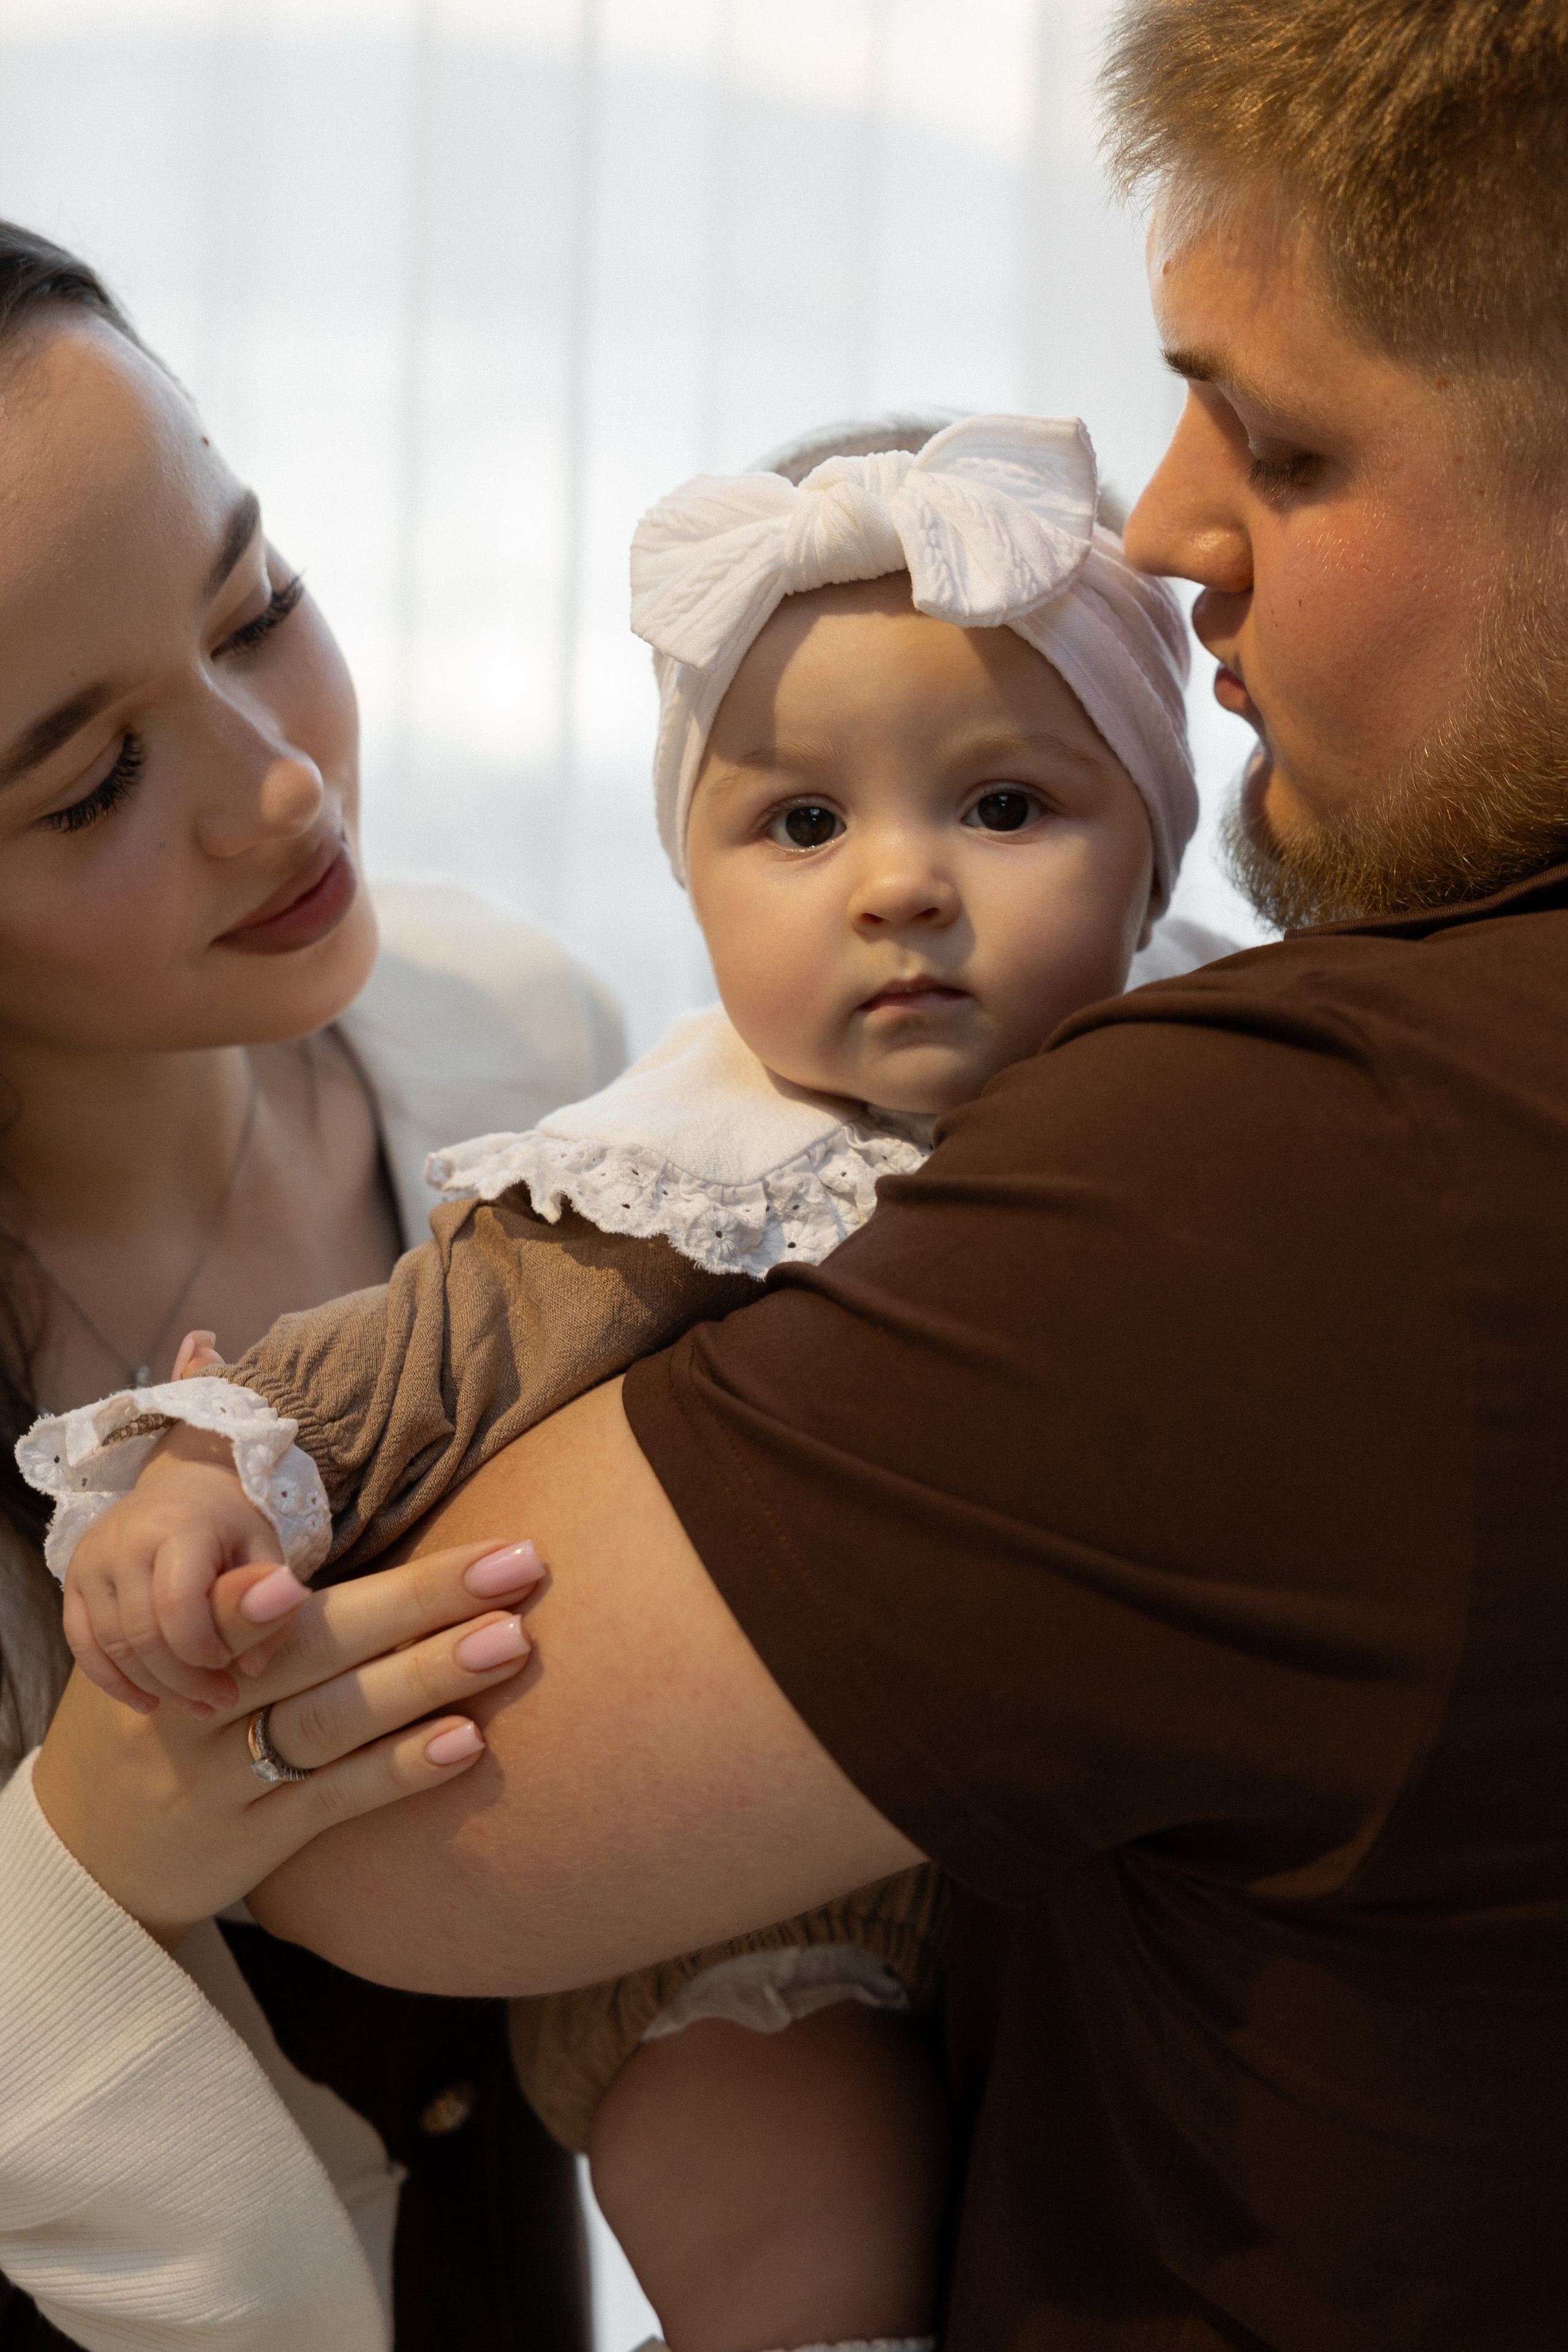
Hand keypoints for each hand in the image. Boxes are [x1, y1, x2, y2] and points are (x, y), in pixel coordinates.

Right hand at [33, 1537, 545, 1946]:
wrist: (88, 1857)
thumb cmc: (168, 1720)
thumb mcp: (180, 1653)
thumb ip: (248, 1598)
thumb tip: (365, 1528)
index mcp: (182, 1639)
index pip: (260, 1596)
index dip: (315, 1574)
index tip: (393, 1546)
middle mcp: (199, 1704)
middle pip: (314, 1645)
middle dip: (420, 1599)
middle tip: (517, 1563)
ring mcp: (223, 1779)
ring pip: (330, 1720)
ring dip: (426, 1676)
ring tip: (511, 1641)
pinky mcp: (252, 1841)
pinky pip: (332, 1798)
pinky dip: (399, 1769)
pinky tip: (466, 1742)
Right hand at [62, 1422, 303, 1717]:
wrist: (181, 1483)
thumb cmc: (230, 1521)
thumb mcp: (262, 1547)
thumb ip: (267, 1602)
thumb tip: (254, 1667)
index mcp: (179, 1526)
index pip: (177, 1603)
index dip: (202, 1648)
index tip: (231, 1667)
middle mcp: (124, 1541)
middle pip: (143, 1633)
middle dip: (183, 1680)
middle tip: (219, 1700)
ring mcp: (91, 1560)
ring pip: (113, 1646)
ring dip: (154, 1687)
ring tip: (196, 1705)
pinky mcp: (73, 1579)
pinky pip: (82, 1644)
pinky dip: (113, 1681)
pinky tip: (148, 1702)